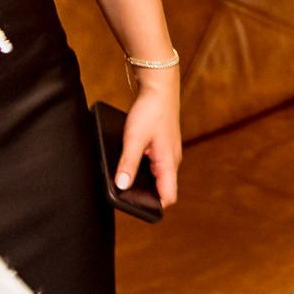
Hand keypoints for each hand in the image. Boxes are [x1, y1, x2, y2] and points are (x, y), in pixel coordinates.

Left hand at [119, 67, 183, 206]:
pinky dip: (142, 166)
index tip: (136, 208)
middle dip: (145, 194)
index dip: (154, 206)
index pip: (168, 196)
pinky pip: (154, 164)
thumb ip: (128, 163)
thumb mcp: (134, 138)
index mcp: (169, 162)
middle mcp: (171, 160)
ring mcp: (168, 152)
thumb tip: (122, 186)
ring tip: (124, 178)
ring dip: (143, 180)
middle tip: (125, 195)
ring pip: (157, 175)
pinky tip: (129, 160)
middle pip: (161, 188)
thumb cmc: (151, 110)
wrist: (159, 86)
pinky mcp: (162, 145)